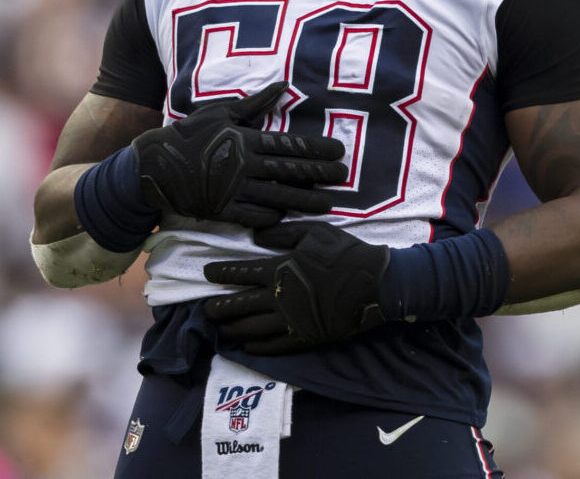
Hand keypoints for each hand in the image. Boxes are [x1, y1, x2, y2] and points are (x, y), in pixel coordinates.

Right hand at [135, 82, 345, 228]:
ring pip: (277, 197)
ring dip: (305, 201)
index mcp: (244, 139)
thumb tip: (284, 85)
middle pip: (289, 171)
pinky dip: (272, 218)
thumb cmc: (189, 135)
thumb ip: (255, 104)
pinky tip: (288, 218)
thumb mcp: (221, 112)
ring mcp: (233, 190)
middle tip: (343, 177)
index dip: (316, 149)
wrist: (153, 165)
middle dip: (319, 174)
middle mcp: (242, 165)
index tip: (338, 151)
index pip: (288, 145)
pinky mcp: (221, 210)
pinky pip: (253, 217)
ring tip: (327, 204)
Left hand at [203, 221, 388, 353]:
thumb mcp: (315, 232)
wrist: (374, 285)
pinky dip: (256, 347)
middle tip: (205, 309)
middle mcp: (278, 297)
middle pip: (238, 304)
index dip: (221, 272)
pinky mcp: (303, 338)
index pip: (240, 272)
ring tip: (220, 329)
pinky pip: (272, 346)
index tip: (206, 273)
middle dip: (218, 307)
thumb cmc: (345, 254)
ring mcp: (289, 321)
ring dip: (232, 328)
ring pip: (250, 328)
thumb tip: (257, 235)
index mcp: (279, 268)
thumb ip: (284, 232)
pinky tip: (247, 346)